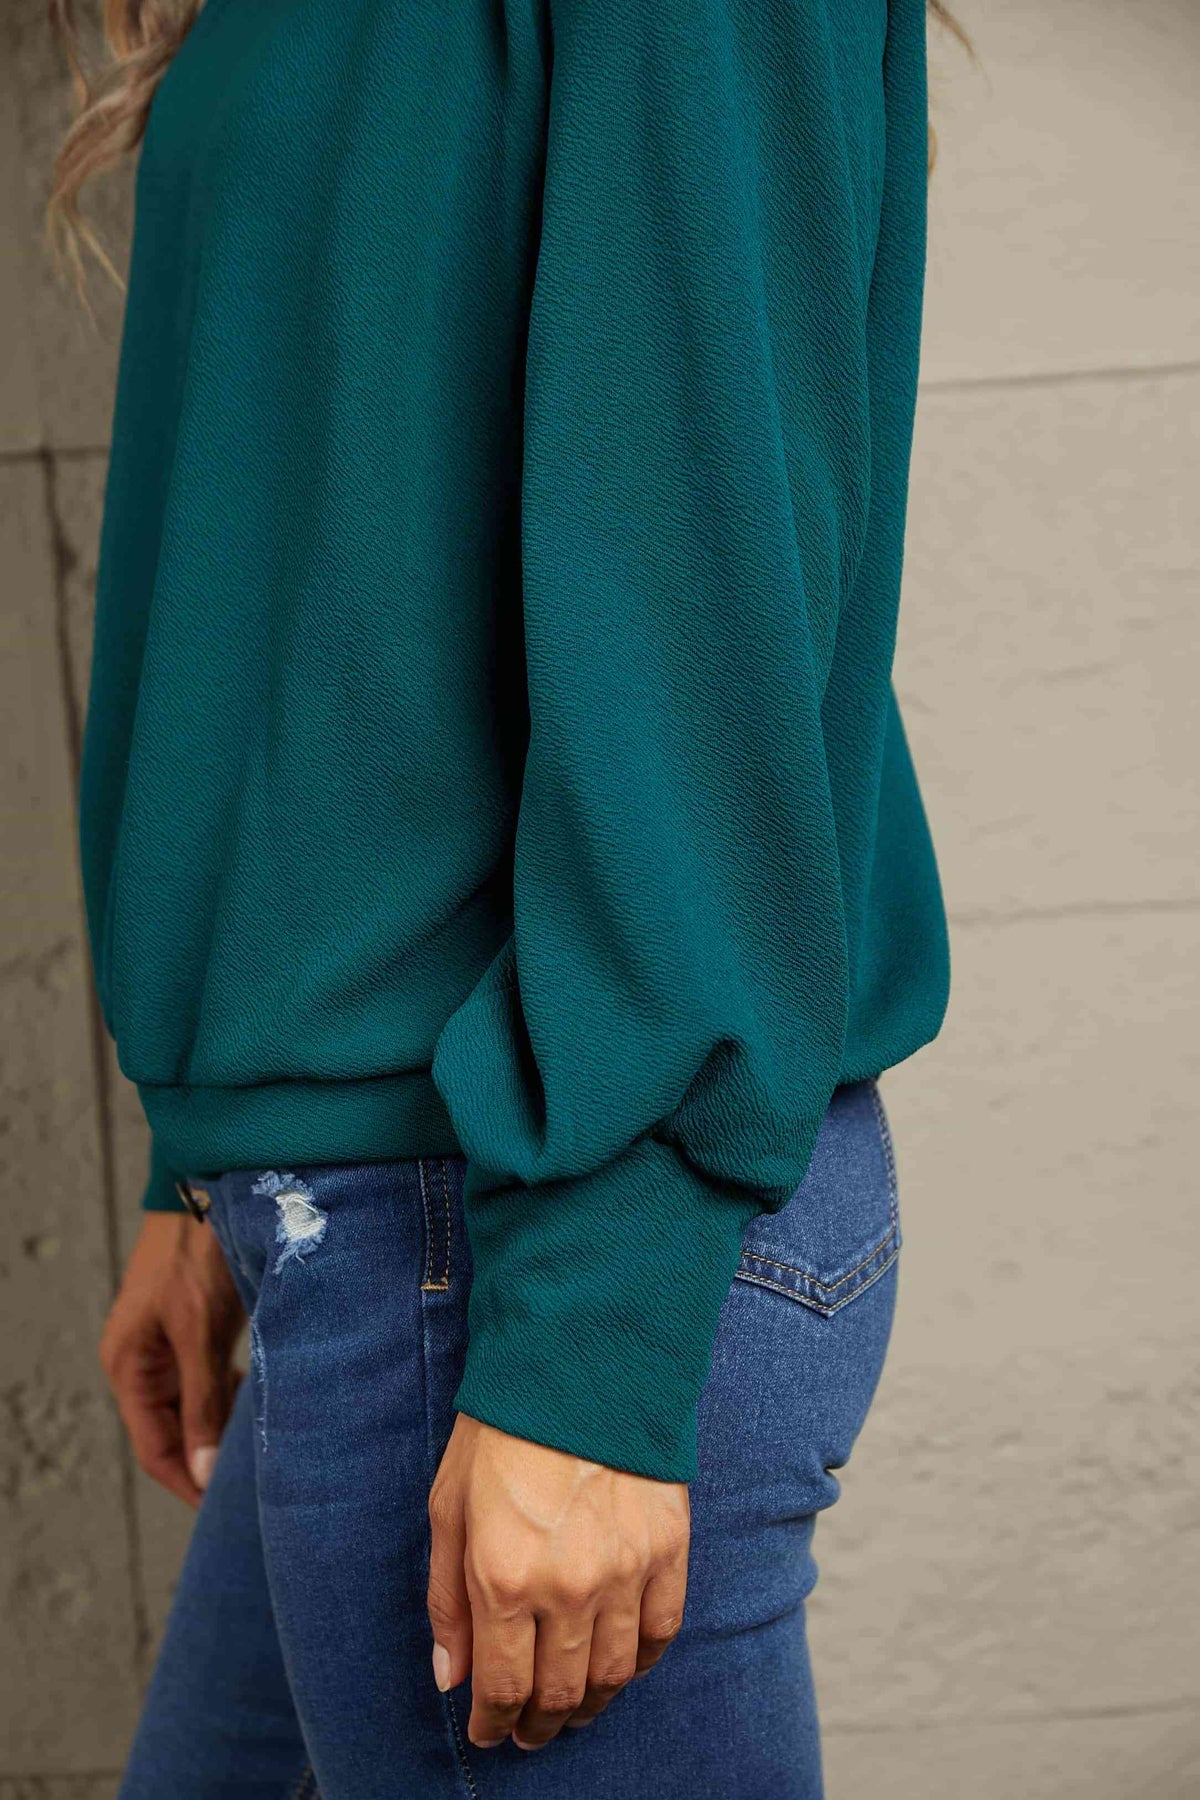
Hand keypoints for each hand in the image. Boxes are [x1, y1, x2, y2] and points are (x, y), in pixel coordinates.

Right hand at [100, 1211, 243, 1506]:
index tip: (225, 1508)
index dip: (188, 1482)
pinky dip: (229, 1393)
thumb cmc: (197, 1253)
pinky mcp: (191, 1325)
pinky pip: (206, 1377)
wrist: (206, 1187)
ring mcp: (166, 1342)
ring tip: (261, 1438)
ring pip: (193, 1404)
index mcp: (130, 1366)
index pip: (155, 1449)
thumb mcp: (200, 1332)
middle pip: (173, 1430)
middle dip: (208, 1456)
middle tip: (252, 1478)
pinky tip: (257, 1394)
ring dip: (222, 1424)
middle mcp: (142, 1360)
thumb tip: (204, 1472)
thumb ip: (203, 1403)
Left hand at [427, 1415, 688, 1749]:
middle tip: (528, 1731)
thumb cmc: (502, 1430)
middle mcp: (568, 1587)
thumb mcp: (448, 1507)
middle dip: (538, 1724)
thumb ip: (448, 1599)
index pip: (501, 1687)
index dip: (492, 1723)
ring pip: (612, 1675)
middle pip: (560, 1693)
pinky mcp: (668, 1549)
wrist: (576, 1362)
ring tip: (572, 1710)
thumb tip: (451, 1677)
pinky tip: (620, 1667)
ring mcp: (625, 1571)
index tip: (486, 1731)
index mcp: (503, 1578)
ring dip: (590, 1705)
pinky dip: (640, 1663)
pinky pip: (661, 1633)